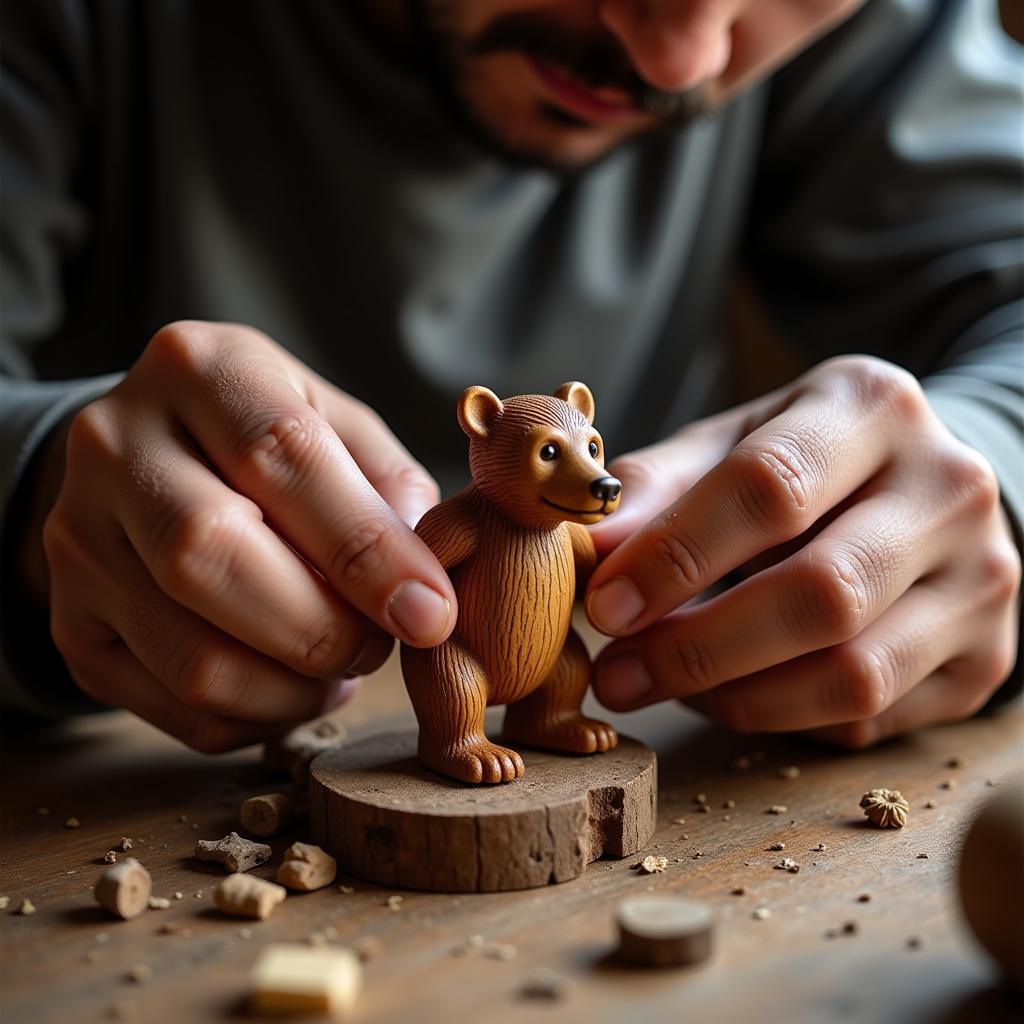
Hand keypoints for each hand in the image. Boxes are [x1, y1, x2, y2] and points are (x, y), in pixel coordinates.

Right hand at [41, 321, 454, 750]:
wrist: (148, 458)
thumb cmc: (265, 439)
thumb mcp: (334, 422)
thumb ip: (388, 485)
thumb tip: (420, 586)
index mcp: (198, 371)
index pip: (280, 455)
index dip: (364, 548)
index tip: (430, 613)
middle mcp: (116, 446)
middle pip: (213, 557)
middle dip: (324, 629)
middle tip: (379, 644)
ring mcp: (78, 538)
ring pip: (193, 656)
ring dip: (294, 689)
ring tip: (338, 668)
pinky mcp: (73, 621)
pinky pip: (173, 706)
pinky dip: (254, 717)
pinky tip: (287, 685)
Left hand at [585, 356, 1020, 746]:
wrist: (924, 490)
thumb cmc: (805, 462)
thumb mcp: (732, 442)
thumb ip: (660, 485)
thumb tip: (592, 545)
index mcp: (870, 408)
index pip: (770, 487)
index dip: (676, 555)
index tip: (605, 605)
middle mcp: (947, 489)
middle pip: (821, 593)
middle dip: (699, 647)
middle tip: (618, 674)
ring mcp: (982, 579)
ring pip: (853, 672)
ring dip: (735, 697)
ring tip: (664, 685)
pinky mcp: (985, 655)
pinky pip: (870, 716)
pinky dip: (782, 716)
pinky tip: (732, 691)